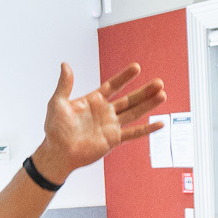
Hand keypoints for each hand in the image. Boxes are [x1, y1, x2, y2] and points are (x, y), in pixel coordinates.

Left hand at [36, 62, 166, 179]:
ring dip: (148, 105)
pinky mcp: (113, 140)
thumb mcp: (57, 103)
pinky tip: (159, 124)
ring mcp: (111, 126)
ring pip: (134, 113)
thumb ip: (64, 85)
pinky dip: (146, 129)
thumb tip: (65, 64)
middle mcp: (105, 112)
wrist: (57, 153)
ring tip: (163, 94)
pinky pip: (133, 134)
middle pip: (129, 99)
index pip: (112, 86)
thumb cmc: (55, 129)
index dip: (124, 77)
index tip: (136, 67)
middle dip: (144, 91)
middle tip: (159, 82)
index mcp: (93, 101)